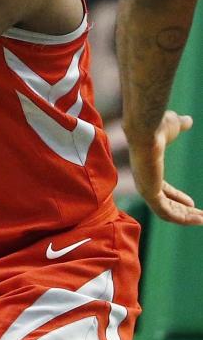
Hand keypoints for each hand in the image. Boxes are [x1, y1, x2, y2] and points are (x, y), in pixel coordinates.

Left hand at [128, 110, 202, 224]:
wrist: (147, 128)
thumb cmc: (157, 126)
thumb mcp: (173, 128)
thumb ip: (179, 126)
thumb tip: (187, 120)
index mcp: (147, 171)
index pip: (162, 190)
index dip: (177, 197)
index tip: (191, 203)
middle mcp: (144, 181)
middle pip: (165, 204)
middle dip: (183, 212)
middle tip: (201, 217)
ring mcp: (145, 188)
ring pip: (166, 211)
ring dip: (185, 218)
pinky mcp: (148, 192)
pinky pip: (166, 212)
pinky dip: (182, 218)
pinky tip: (199, 219)